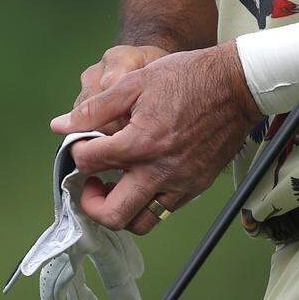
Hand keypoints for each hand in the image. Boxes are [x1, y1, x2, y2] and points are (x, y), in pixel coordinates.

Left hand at [49, 43, 259, 233]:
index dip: (77, 153)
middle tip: (92, 184)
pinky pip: (165, 209)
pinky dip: (148, 202)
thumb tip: (61, 124)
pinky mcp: (197, 186)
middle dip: (92, 204)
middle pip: (112, 215)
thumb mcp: (136, 82)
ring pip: (141, 222)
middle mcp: (160, 171)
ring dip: (121, 210)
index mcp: (140, 143)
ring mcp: (181, 183)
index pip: (89, 164)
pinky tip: (145, 179)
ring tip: (117, 187)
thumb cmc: (189, 77)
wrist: (237, 84)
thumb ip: (95, 108)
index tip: (82, 145)